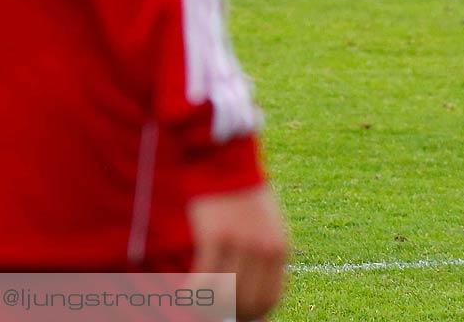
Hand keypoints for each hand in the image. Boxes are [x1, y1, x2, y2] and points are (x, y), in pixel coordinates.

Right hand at [189, 184, 288, 320]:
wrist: (222, 157)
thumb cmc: (238, 192)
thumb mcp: (262, 223)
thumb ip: (261, 253)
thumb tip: (249, 287)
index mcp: (278, 249)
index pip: (269, 299)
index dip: (251, 313)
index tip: (234, 313)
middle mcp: (263, 251)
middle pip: (248, 302)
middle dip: (228, 313)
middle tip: (211, 310)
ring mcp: (240, 244)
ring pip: (226, 295)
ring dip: (210, 305)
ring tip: (196, 301)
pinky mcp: (215, 236)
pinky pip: (205, 277)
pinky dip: (194, 290)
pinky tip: (186, 289)